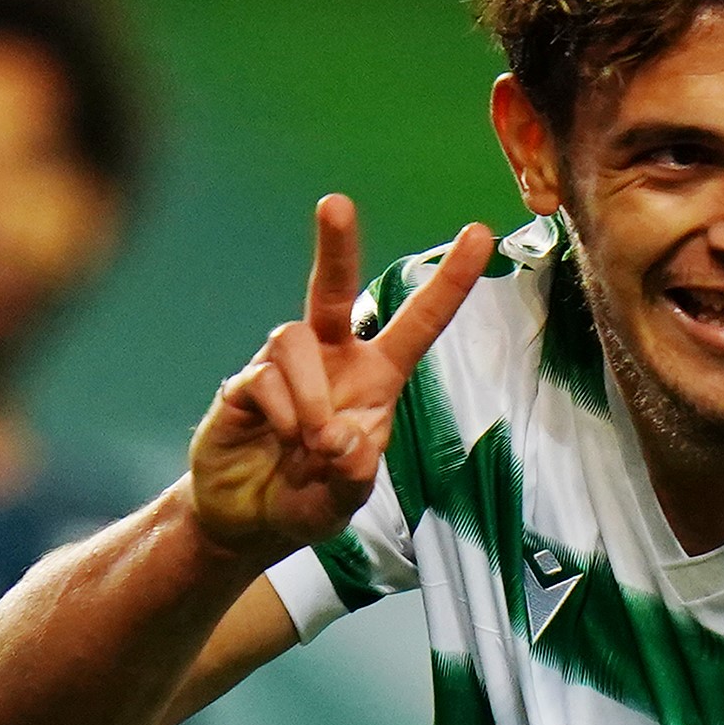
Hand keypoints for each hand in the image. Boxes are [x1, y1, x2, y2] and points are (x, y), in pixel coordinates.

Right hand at [187, 196, 493, 565]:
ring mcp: (284, 369)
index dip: (449, 282)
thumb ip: (353, 475)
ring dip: (310, 397)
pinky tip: (281, 440)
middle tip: (336, 204)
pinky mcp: (244, 383)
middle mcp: (331, 360)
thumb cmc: (310, 499)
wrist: (247, 520)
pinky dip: (282, 416)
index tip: (479, 234)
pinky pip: (263, 379)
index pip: (418, 323)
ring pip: (294, 340)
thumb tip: (342, 437)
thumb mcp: (345, 499)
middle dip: (335, 246)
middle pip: (333, 291)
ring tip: (310, 444)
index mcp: (376, 379)